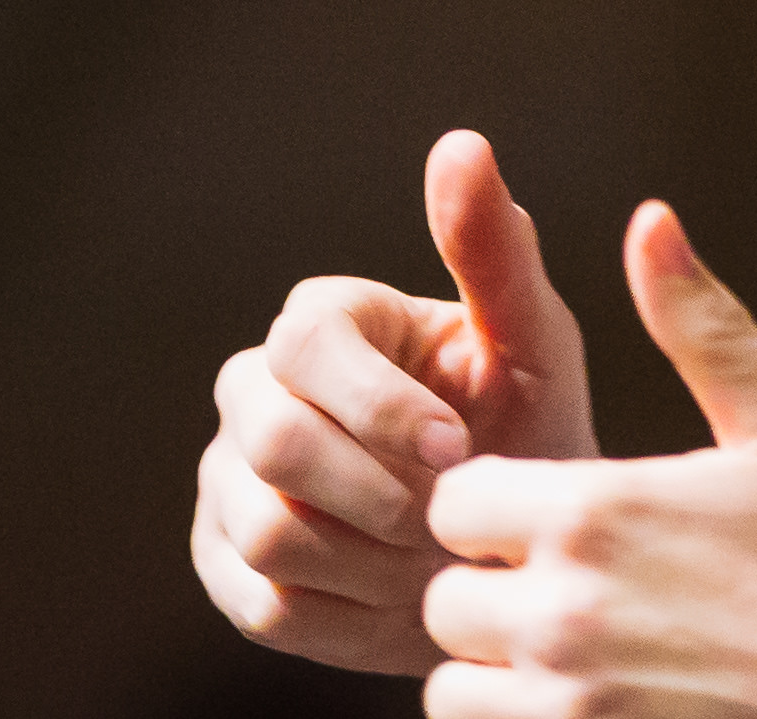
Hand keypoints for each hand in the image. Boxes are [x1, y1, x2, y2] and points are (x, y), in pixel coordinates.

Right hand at [195, 128, 599, 673]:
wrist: (511, 555)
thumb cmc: (526, 430)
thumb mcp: (531, 343)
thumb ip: (492, 251)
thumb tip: (462, 143)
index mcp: (324, 323)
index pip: (306, 346)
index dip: (379, 406)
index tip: (458, 447)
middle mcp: (256, 390)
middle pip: (273, 444)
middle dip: (377, 495)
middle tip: (447, 517)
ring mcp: (229, 480)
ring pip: (267, 533)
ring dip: (370, 560)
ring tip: (430, 554)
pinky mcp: (225, 567)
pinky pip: (265, 603)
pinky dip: (347, 614)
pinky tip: (395, 595)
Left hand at [418, 199, 756, 717]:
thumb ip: (698, 322)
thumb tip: (650, 224)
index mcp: (592, 514)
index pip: (454, 503)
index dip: (494, 509)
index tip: (547, 523)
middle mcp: (565, 616)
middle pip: (447, 603)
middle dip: (492, 596)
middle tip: (566, 596)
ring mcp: (575, 710)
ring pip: (457, 693)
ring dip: (500, 678)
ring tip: (573, 662)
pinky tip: (596, 707)